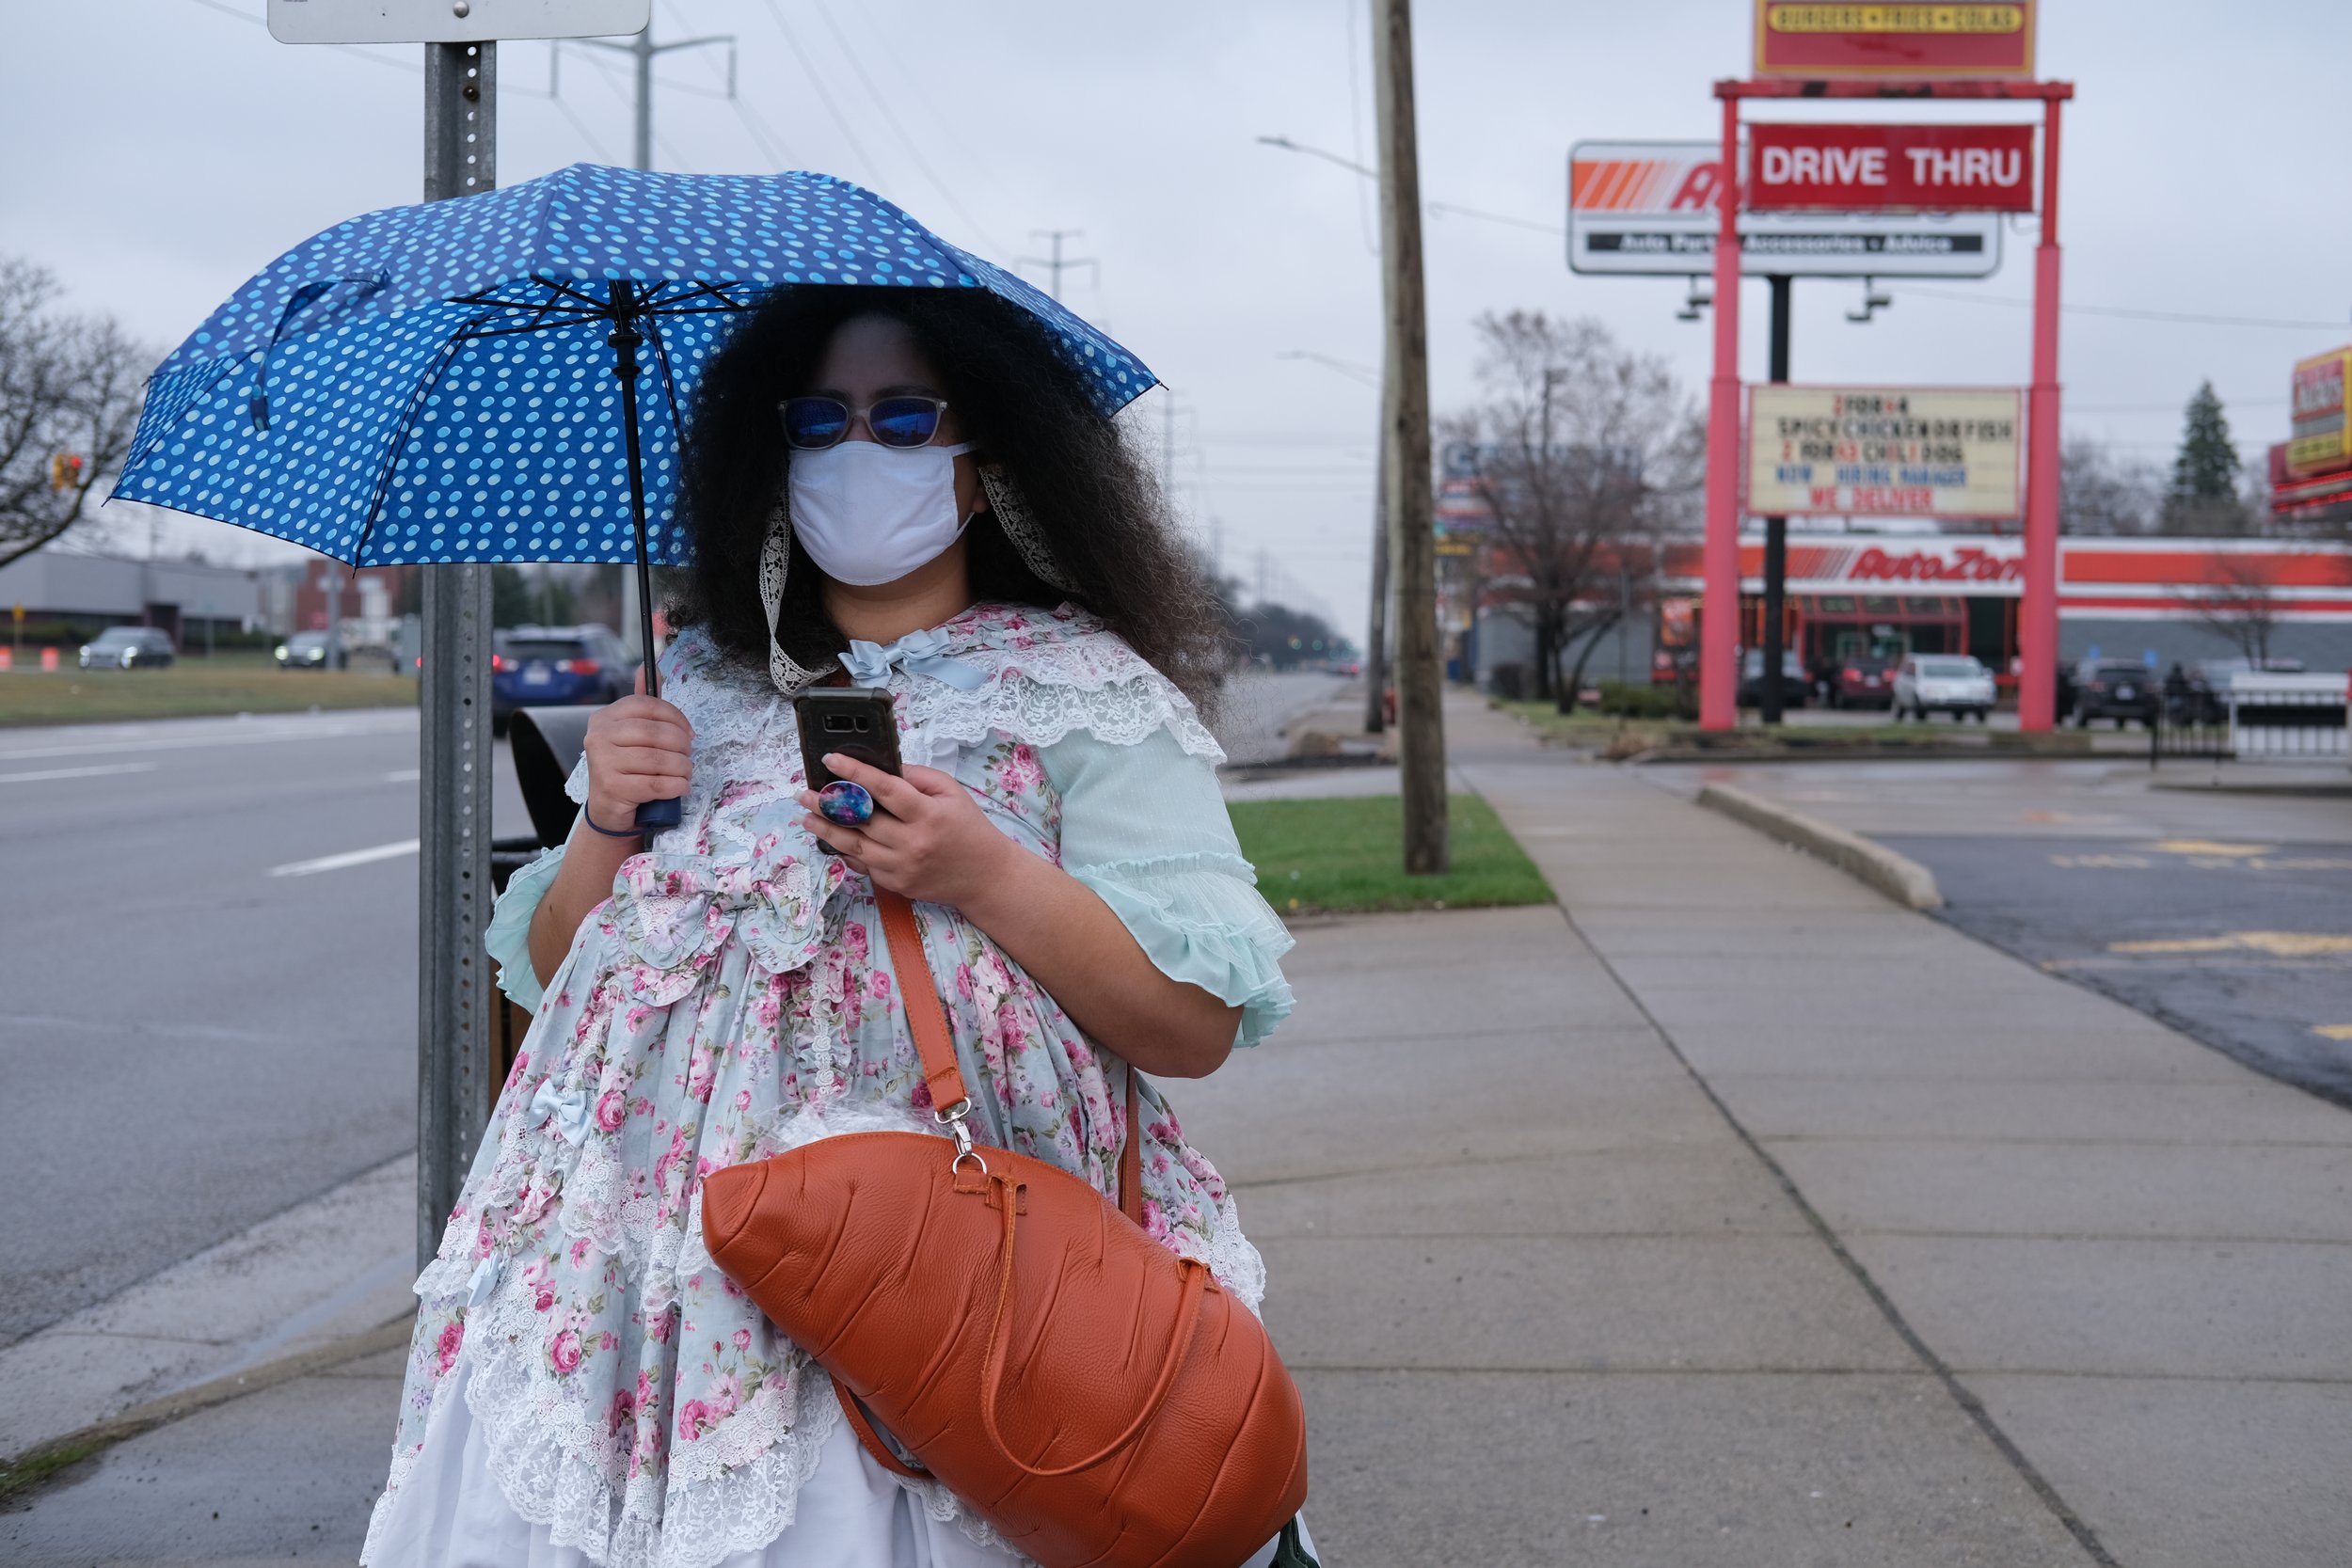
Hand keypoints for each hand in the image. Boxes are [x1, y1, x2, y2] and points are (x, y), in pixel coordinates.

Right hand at [582, 669, 691, 831]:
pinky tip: (679, 788)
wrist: (610, 811)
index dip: (676, 718)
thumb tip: (648, 667)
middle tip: (687, 757)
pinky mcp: (612, 788)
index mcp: (604, 718)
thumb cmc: (628, 770)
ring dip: (682, 769)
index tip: (690, 733)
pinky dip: (676, 786)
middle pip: (656, 732)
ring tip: (684, 774)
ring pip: (659, 759)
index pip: (648, 706)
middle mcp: (598, 737)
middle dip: (682, 746)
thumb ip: (644, 705)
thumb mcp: (634, 736)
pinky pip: (656, 783)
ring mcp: (602, 762)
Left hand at [799, 754, 1017, 909]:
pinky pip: (863, 866)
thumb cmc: (968, 827)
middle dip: (828, 804)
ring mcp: (901, 867)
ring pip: (853, 846)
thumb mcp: (951, 792)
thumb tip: (881, 769)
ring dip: (826, 830)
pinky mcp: (895, 885)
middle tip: (804, 793)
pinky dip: (845, 851)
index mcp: (927, 814)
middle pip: (860, 820)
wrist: (984, 876)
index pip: (884, 789)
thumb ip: (916, 777)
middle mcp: (911, 843)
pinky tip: (830, 838)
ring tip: (805, 817)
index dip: (855, 772)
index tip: (831, 759)